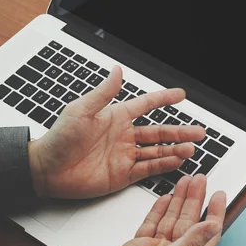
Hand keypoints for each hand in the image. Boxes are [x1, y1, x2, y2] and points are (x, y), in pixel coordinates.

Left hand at [28, 65, 204, 198]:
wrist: (46, 170)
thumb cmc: (59, 138)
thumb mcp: (81, 110)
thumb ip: (104, 93)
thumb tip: (118, 70)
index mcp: (116, 117)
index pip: (146, 105)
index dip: (164, 99)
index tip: (180, 95)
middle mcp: (124, 136)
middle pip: (160, 132)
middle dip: (180, 131)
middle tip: (199, 131)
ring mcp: (125, 155)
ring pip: (158, 151)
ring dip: (175, 149)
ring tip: (192, 148)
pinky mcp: (123, 174)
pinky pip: (148, 169)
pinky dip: (163, 165)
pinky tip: (176, 162)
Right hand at [70, 175, 225, 245]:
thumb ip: (190, 243)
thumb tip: (213, 226)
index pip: (207, 233)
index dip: (214, 212)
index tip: (219, 193)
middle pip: (190, 221)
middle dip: (195, 198)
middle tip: (200, 178)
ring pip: (172, 219)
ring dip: (179, 200)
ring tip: (185, 180)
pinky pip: (154, 223)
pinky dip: (159, 209)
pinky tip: (166, 197)